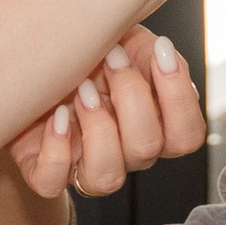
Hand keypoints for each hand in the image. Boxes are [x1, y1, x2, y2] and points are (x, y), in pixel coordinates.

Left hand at [11, 28, 207, 196]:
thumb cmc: (89, 53)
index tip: (160, 49)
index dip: (178, 96)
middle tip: (110, 56)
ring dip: (97, 127)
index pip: (187, 136)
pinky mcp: (47, 173)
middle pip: (147, 148)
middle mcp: (126, 153)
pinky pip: (53, 182)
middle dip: (130, 95)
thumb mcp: (127, 41)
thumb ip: (152, 52)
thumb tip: (164, 54)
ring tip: (81, 88)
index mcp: (156, 126)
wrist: (38, 57)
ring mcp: (87, 167)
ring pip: (107, 177)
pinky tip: (56, 116)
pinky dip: (55, 149)